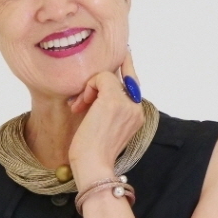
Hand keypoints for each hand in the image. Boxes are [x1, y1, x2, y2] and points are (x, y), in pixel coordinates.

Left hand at [66, 49, 144, 186]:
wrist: (93, 166)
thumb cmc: (93, 152)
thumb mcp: (105, 126)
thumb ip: (108, 106)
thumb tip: (98, 85)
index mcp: (137, 114)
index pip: (134, 82)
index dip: (128, 66)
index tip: (126, 52)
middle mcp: (136, 107)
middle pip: (122, 75)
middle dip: (101, 77)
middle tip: (94, 77)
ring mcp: (127, 103)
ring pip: (107, 76)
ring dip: (89, 88)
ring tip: (80, 106)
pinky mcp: (114, 100)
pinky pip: (100, 78)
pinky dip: (87, 88)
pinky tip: (81, 105)